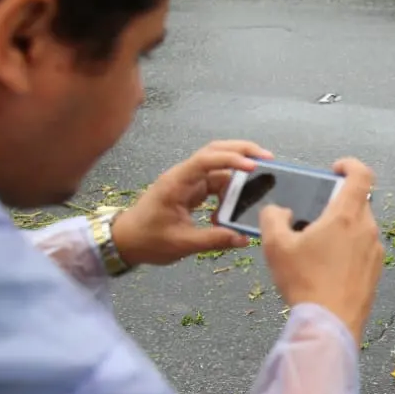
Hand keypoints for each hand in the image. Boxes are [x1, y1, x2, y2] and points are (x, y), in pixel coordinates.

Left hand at [110, 140, 273, 266]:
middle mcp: (183, 176)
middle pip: (215, 152)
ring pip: (218, 167)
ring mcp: (187, 182)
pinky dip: (230, 188)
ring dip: (239, 170)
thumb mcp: (182, 243)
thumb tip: (243, 238)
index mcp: (176, 183)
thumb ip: (213, 239)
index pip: (206, 160)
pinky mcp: (191, 191)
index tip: (254, 166)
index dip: (231, 160)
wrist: (125, 241)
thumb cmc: (147, 240)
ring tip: (262, 177)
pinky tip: (242, 200)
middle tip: (269, 158)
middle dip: (242, 151)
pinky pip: (215, 183)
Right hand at [260, 158, 382, 345]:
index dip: (350, 165)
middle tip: (315, 216)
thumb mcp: (275, 246)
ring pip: (360, 227)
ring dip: (342, 228)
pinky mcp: (376, 271)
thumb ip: (273, 218)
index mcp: (347, 215)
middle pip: (358, 202)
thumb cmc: (304, 282)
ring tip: (317, 246)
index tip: (336, 169)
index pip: (361, 175)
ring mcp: (375, 251)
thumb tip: (279, 211)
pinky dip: (348, 249)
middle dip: (337, 203)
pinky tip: (327, 268)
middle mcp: (368, 229)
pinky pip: (363, 250)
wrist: (330, 325)